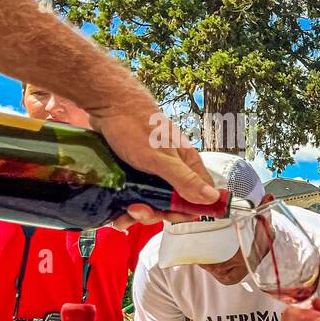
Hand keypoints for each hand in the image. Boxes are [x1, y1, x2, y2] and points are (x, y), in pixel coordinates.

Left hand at [85, 84, 217, 228]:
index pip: (199, 197)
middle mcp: (174, 170)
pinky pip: (136, 195)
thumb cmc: (135, 126)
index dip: (187, 211)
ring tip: (120, 216)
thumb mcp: (160, 158)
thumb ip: (185, 180)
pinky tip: (116, 212)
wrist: (107, 103)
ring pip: (153, 201)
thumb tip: (212, 198)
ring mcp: (154, 171)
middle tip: (136, 212)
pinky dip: (126, 206)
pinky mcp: (135, 171)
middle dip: (155, 213)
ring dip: (137, 213)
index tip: (169, 216)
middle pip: (172, 203)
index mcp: (187, 165)